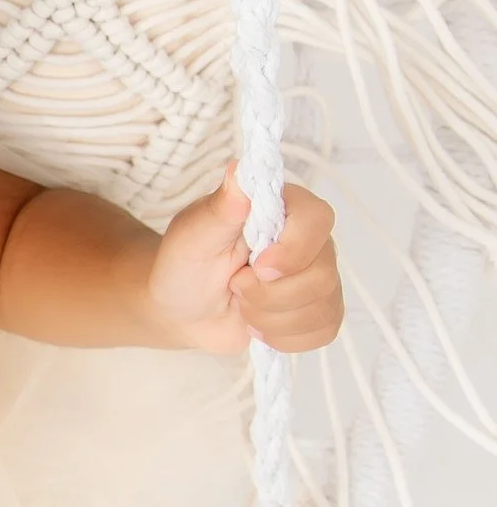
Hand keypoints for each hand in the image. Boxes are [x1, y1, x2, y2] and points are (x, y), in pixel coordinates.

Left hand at [148, 162, 343, 352]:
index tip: (258, 266)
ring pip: (321, 307)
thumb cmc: (185, 266)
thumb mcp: (192, 236)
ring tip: (240, 303)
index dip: (293, 249)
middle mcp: (309, 239)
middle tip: (233, 286)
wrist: (182, 309)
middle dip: (267, 293)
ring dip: (269, 316)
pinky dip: (283, 337)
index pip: (317, 218)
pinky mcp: (319, 309)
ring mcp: (318, 275)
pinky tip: (257, 324)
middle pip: (321, 274)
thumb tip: (239, 169)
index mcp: (282, 208)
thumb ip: (219, 207)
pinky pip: (323, 331)